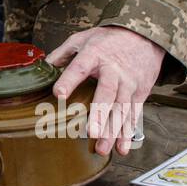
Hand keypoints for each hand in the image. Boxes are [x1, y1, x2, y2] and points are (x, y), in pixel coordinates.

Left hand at [47, 26, 163, 155]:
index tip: (59, 94)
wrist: (144, 37)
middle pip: (106, 93)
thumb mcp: (83, 38)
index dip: (69, 80)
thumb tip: (41, 68)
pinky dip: (128, 133)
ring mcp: (128, 83)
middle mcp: (113, 70)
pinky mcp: (139, 93)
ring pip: (121, 109)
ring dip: (112, 130)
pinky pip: (133, 115)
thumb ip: (62, 53)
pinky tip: (121, 148)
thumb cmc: (108, 39)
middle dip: (99, 113)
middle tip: (90, 132)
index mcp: (95, 54)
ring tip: (101, 148)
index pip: (80, 67)